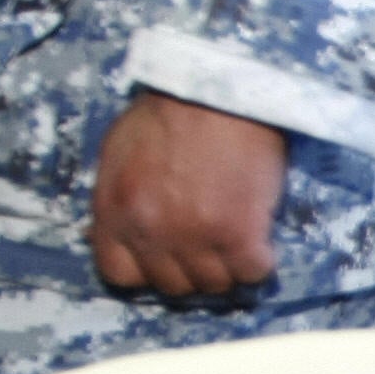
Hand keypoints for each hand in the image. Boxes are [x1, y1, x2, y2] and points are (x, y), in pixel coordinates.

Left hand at [90, 90, 286, 301]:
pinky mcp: (239, 234)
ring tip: (236, 241)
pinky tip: (259, 239)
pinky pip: (252, 273)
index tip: (165, 257)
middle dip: (191, 268)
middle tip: (209, 246)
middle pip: (173, 285)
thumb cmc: (171, 110)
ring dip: (227, 267)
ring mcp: (195, 237)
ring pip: (214, 285)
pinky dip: (259, 261)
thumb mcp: (119, 152)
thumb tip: (127, 228)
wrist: (218, 88)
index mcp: (115, 211)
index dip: (147, 269)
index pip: (120, 275)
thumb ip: (118, 197)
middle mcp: (150, 231)